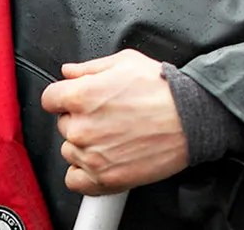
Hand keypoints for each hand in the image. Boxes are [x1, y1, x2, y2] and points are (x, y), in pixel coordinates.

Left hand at [40, 49, 187, 195]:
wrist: (194, 119)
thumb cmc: (163, 89)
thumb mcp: (124, 62)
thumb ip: (88, 67)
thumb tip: (68, 71)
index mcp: (80, 96)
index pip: (49, 99)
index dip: (63, 98)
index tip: (76, 101)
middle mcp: (81, 127)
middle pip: (62, 126)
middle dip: (79, 120)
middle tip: (105, 118)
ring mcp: (93, 155)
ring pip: (69, 152)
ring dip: (84, 146)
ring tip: (111, 138)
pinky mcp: (107, 178)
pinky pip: (76, 181)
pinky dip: (84, 175)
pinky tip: (99, 162)